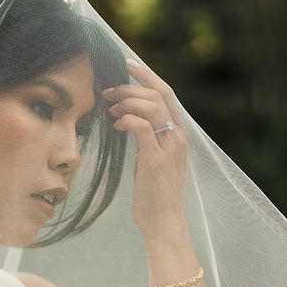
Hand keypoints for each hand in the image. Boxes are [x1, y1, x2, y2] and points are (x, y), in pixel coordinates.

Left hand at [102, 59, 187, 240]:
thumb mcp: (152, 160)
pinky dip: (127, 119)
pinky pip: (142, 127)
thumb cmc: (155, 195)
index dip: (148, 75)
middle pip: (158, 94)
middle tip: (108, 92)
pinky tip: (116, 124)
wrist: (164, 223)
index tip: (127, 63)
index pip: (167, 93)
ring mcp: (169, 148)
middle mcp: (178, 137)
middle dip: (130, 87)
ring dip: (127, 101)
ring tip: (111, 109)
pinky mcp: (156, 160)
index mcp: (179, 135)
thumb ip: (147, 139)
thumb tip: (129, 122)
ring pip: (151, 106)